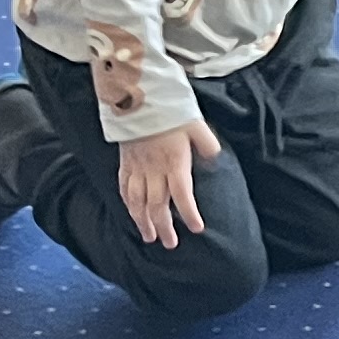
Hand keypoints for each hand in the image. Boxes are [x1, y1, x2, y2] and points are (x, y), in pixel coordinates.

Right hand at [116, 120, 223, 248]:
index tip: (196, 228)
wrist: (136, 94)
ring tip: (148, 237)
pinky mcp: (125, 162)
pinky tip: (132, 214)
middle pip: (157, 204)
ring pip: (137, 201)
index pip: (182, 194)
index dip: (189, 213)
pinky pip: (124, 187)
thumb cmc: (169, 109)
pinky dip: (127, 203)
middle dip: (163, 227)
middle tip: (170, 244)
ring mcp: (137, 167)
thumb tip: (214, 159)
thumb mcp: (195, 123)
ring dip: (142, 221)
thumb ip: (206, 144)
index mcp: (174, 161)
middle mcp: (154, 168)